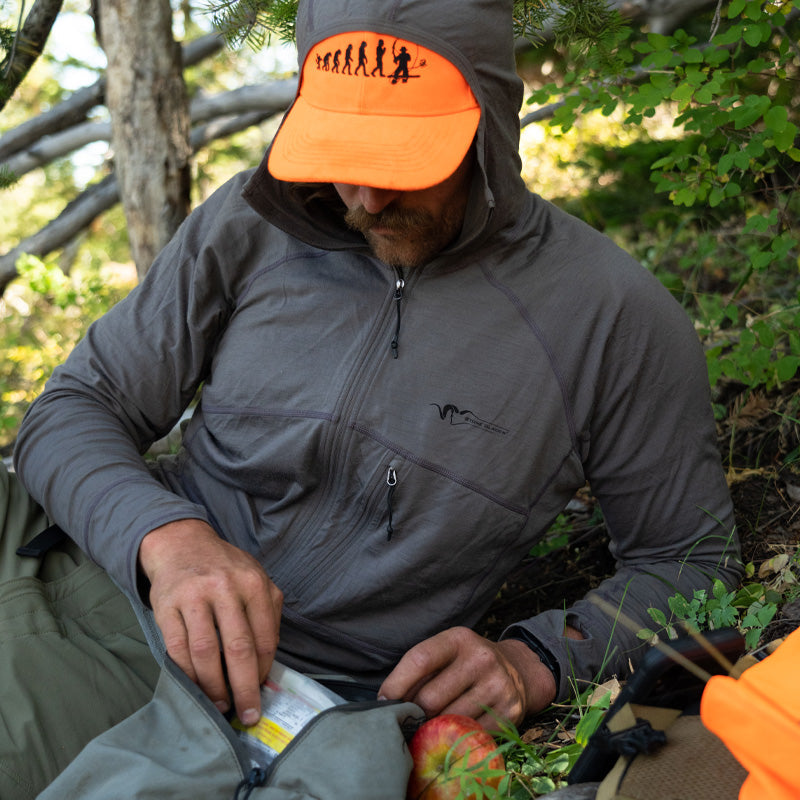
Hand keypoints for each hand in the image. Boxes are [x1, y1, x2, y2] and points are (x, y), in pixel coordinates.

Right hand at [138, 519, 282, 725]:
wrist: (181, 543)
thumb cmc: (224, 569)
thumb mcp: (255, 578)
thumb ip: (266, 613)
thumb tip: (267, 665)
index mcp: (254, 583)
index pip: (264, 638)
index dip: (264, 671)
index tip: (263, 692)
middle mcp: (226, 587)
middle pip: (238, 649)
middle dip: (245, 688)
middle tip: (247, 714)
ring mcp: (194, 596)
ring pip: (206, 653)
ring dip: (213, 687)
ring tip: (220, 704)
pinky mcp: (167, 605)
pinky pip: (178, 649)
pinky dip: (188, 674)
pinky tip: (196, 687)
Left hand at [377, 627, 556, 727]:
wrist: (516, 670)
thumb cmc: (467, 663)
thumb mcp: (447, 653)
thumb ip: (420, 672)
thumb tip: (386, 703)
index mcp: (459, 639)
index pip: (420, 659)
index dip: (396, 684)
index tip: (384, 701)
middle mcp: (481, 659)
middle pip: (431, 698)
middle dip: (415, 712)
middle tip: (411, 718)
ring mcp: (498, 686)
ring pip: (448, 721)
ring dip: (433, 729)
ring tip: (431, 726)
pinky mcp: (509, 713)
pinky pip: (469, 735)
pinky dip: (456, 739)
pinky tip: (453, 733)